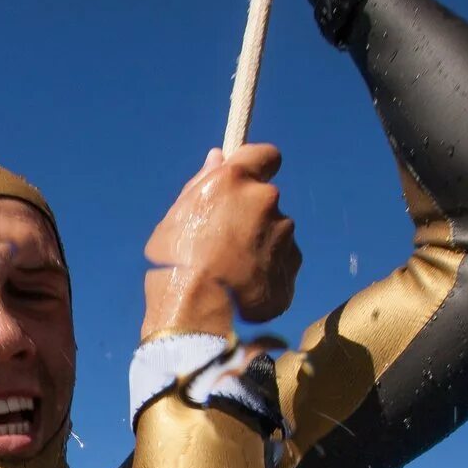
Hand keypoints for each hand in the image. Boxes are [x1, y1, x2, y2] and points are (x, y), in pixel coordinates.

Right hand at [143, 143, 300, 332]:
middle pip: (266, 200)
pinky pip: (282, 262)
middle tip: (225, 241)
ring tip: (232, 272)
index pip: (266, 155)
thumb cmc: (175, 261)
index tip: (248, 179)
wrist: (196, 313)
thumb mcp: (177, 215)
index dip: (259, 166)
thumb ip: (203, 183)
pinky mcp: (292, 267)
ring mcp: (284, 235)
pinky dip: (268, 271)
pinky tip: (245, 288)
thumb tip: (219, 158)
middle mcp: (267, 201)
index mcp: (237, 180)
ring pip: (275, 233)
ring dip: (260, 245)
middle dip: (251, 215)